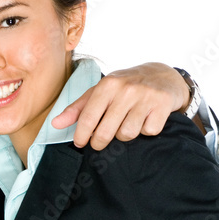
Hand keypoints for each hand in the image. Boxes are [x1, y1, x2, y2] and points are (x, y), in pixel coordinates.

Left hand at [52, 63, 189, 150]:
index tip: (80, 143)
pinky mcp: (162, 106)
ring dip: (125, 135)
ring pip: (127, 134)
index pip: (88, 118)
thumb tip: (55, 124)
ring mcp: (145, 97)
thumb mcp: (100, 91)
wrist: (163, 75)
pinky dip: (145, 130)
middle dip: (100, 142)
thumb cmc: (126, 86)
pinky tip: (145, 120)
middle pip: (106, 132)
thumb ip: (77, 108)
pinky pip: (148, 132)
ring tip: (126, 124)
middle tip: (100, 142)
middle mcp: (126, 90)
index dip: (81, 136)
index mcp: (108, 85)